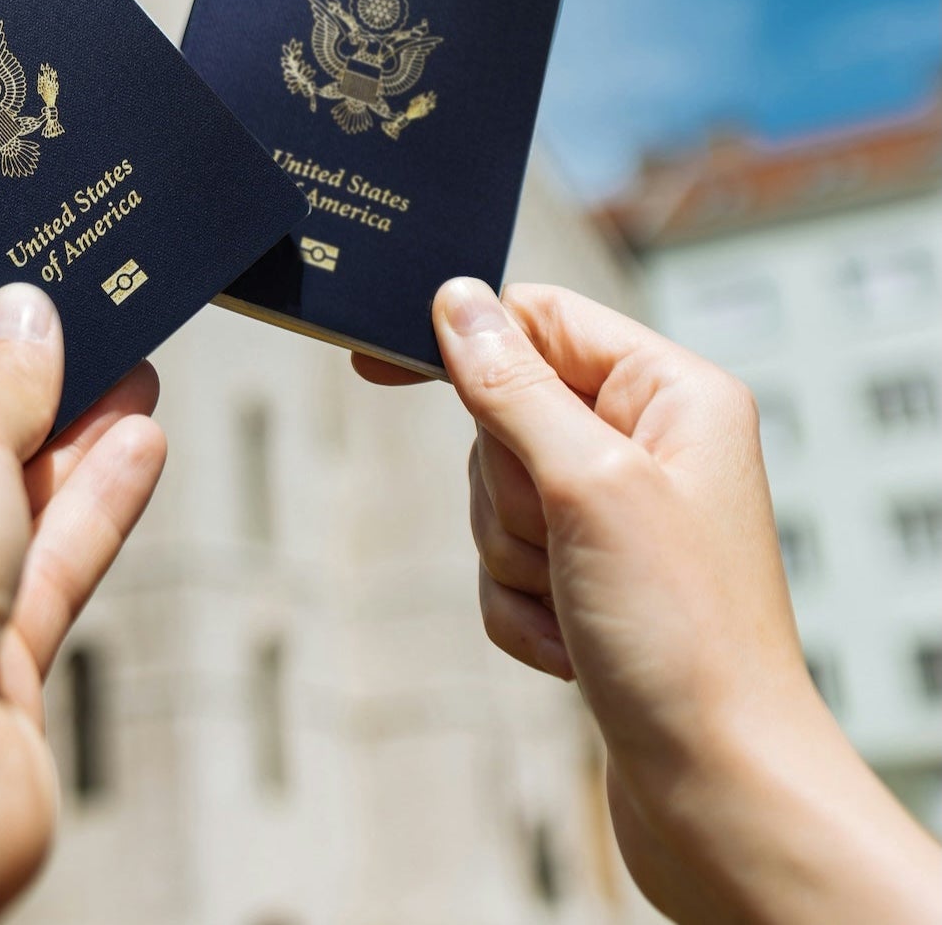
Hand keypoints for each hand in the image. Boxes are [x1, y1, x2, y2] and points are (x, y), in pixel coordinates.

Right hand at [356, 280, 941, 924]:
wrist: (718, 794)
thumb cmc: (685, 637)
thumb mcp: (588, 485)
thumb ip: (513, 385)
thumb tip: (456, 300)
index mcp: (672, 396)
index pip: (541, 320)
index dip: (466, 337)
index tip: (375, 362)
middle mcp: (649, 446)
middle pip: (506, 416)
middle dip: (509, 492)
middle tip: (563, 539)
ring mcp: (617, 518)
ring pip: (496, 498)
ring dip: (514, 558)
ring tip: (578, 603)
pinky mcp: (589, 581)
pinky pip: (502, 566)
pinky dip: (519, 609)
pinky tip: (572, 647)